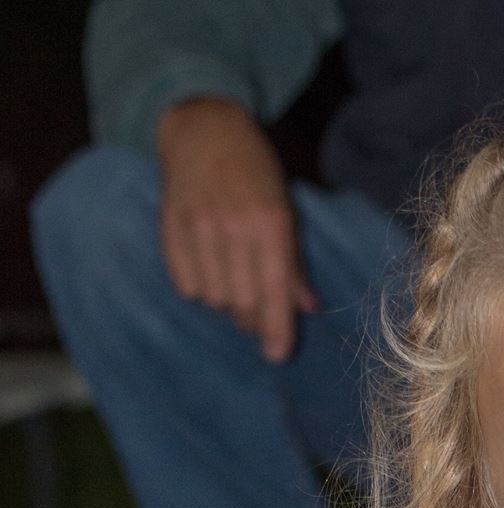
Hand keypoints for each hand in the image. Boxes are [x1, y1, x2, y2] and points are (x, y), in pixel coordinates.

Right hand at [157, 99, 316, 363]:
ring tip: (230, 278)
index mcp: (269, 223)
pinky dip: (198, 288)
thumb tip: (307, 308)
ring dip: (224, 301)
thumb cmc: (254, 173)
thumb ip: (293, 263)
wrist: (204, 129)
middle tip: (254, 310)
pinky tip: (207, 267)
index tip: (277, 355)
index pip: (274, 291)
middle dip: (252, 318)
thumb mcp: (285, 210)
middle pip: (243, 304)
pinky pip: (186, 285)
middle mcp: (233, 226)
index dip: (277, 330)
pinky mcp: (170, 228)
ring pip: (213, 299)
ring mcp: (198, 227)